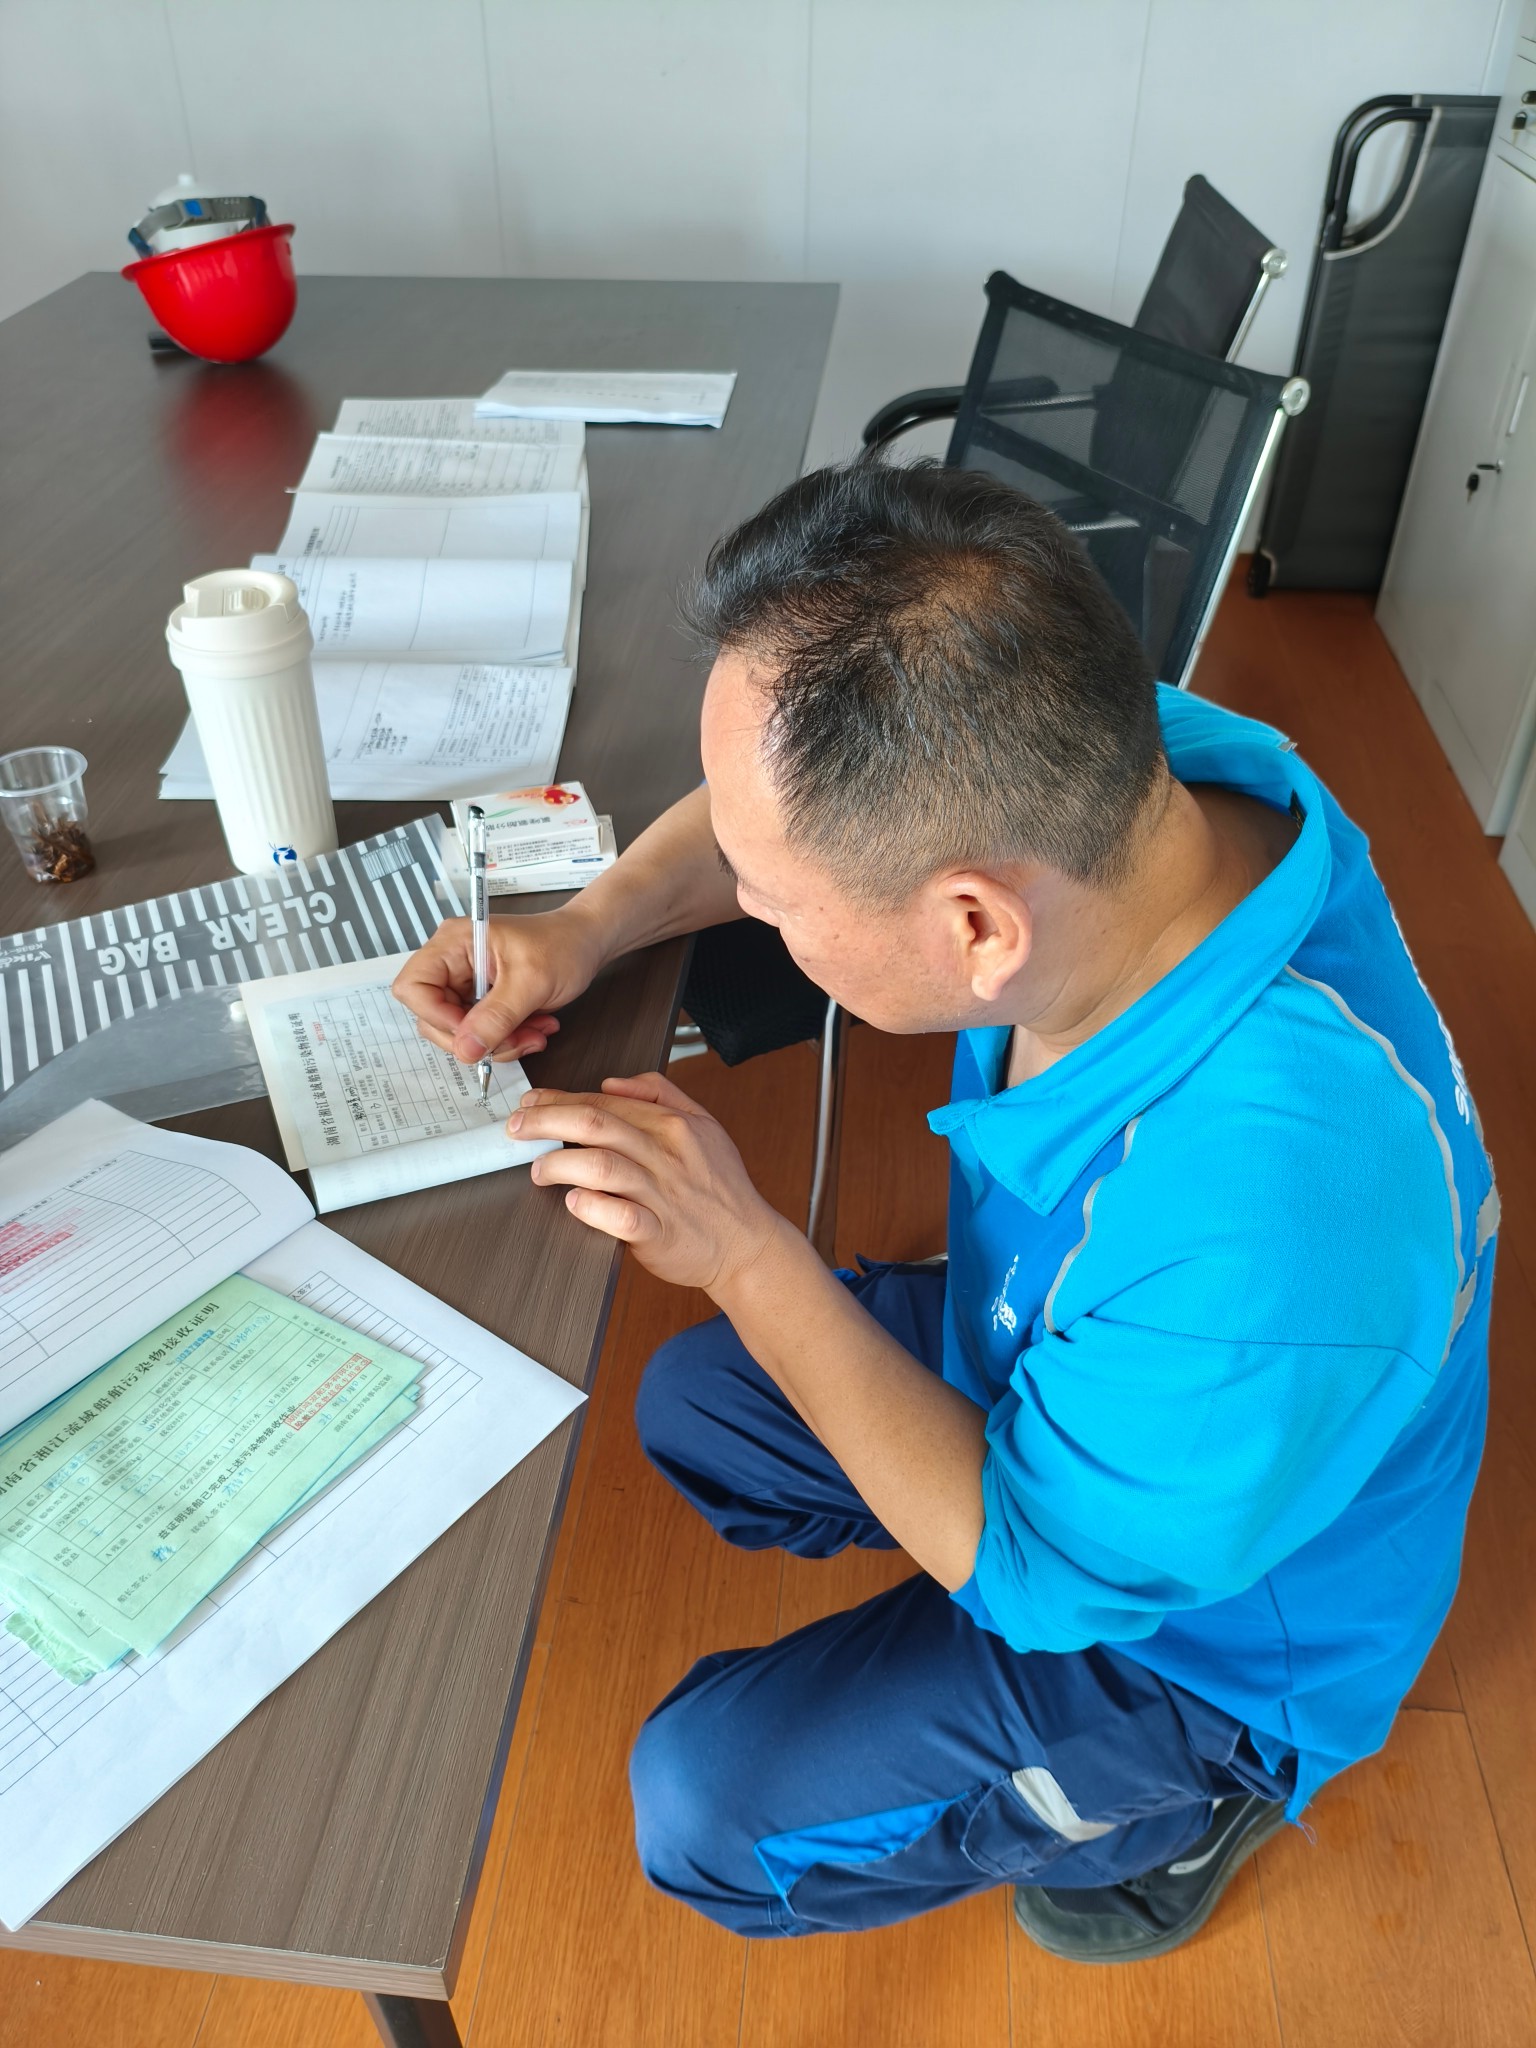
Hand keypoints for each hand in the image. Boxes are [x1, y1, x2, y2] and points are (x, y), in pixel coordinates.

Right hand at [391, 905, 604, 1067]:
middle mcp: (453, 963)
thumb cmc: (563, 943)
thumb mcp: (532, 981)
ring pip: (461, 1033)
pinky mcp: (482, 1002)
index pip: (413, 987)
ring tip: (534, 1033)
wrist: (587, 942)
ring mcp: (466, 985)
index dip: (437, 1016)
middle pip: (433, 1017)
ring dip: (499, 1043)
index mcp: (454, 943)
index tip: (472, 1033)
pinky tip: (534, 1029)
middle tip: (514, 1039)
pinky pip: (481, 1034)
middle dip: (476, 1037)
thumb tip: (465, 1049)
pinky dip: (508, 1040)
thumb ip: (497, 1016)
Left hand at [508, 1070, 787, 1293]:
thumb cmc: (720, 1188)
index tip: (532, 1104)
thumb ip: (660, 1093)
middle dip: (546, 1121)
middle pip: (595, 1124)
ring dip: (560, 1164)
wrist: (747, 1243)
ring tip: (538, 1169)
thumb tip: (612, 1083)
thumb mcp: (703, 1123)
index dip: (559, 1101)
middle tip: (518, 1128)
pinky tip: (575, 1202)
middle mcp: (665, 1154)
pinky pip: (621, 1216)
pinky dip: (594, 1208)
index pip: (604, 1103)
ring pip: (602, 1166)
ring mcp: (662, 1193)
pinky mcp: (658, 1232)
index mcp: (672, 1124)